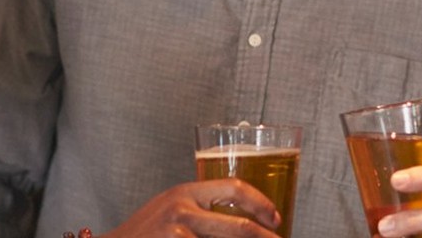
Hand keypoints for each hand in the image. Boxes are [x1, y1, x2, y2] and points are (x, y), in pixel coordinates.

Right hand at [100, 179, 281, 237]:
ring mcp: (177, 231)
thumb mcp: (172, 209)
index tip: (275, 219)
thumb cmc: (145, 232)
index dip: (261, 204)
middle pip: (239, 227)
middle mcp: (182, 208)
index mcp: (185, 191)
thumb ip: (200, 208)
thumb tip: (243, 220)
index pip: (235, 188)